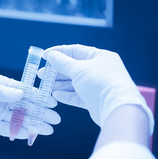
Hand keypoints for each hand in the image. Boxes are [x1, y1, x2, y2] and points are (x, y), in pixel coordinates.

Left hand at [0, 71, 59, 137]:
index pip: (22, 91)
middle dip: (40, 112)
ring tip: (47, 130)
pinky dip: (18, 132)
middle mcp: (0, 99)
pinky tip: (30, 135)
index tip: (51, 102)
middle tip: (55, 119)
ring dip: (33, 124)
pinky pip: (6, 129)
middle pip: (24, 106)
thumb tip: (20, 93)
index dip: (37, 97)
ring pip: (18, 119)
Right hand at [38, 44, 152, 132]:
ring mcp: (97, 86)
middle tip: (41, 74)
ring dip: (60, 84)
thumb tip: (51, 55)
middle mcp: (100, 70)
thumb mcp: (78, 69)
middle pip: (74, 68)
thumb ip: (62, 62)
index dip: (58, 52)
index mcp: (100, 57)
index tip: (44, 56)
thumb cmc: (100, 82)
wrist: (116, 108)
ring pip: (74, 83)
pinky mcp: (94, 100)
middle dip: (57, 71)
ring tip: (46, 85)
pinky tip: (55, 95)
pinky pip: (78, 95)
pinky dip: (67, 95)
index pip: (76, 50)